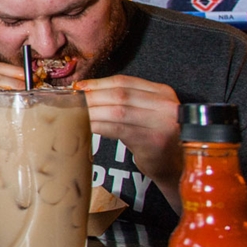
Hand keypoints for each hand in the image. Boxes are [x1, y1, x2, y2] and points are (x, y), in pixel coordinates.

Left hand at [74, 74, 182, 194]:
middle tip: (70, 102)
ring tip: (73, 114)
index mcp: (162, 92)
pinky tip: (85, 127)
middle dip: (92, 97)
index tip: (78, 87)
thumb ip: (126, 100)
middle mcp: (165, 105)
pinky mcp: (152, 142)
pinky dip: (99, 126)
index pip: (125, 81)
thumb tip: (86, 90)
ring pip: (117, 111)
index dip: (98, 83)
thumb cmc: (154, 136)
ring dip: (92, 112)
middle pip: (119, 95)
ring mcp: (161, 123)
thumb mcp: (147, 112)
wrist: (176, 165)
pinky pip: (118, 130)